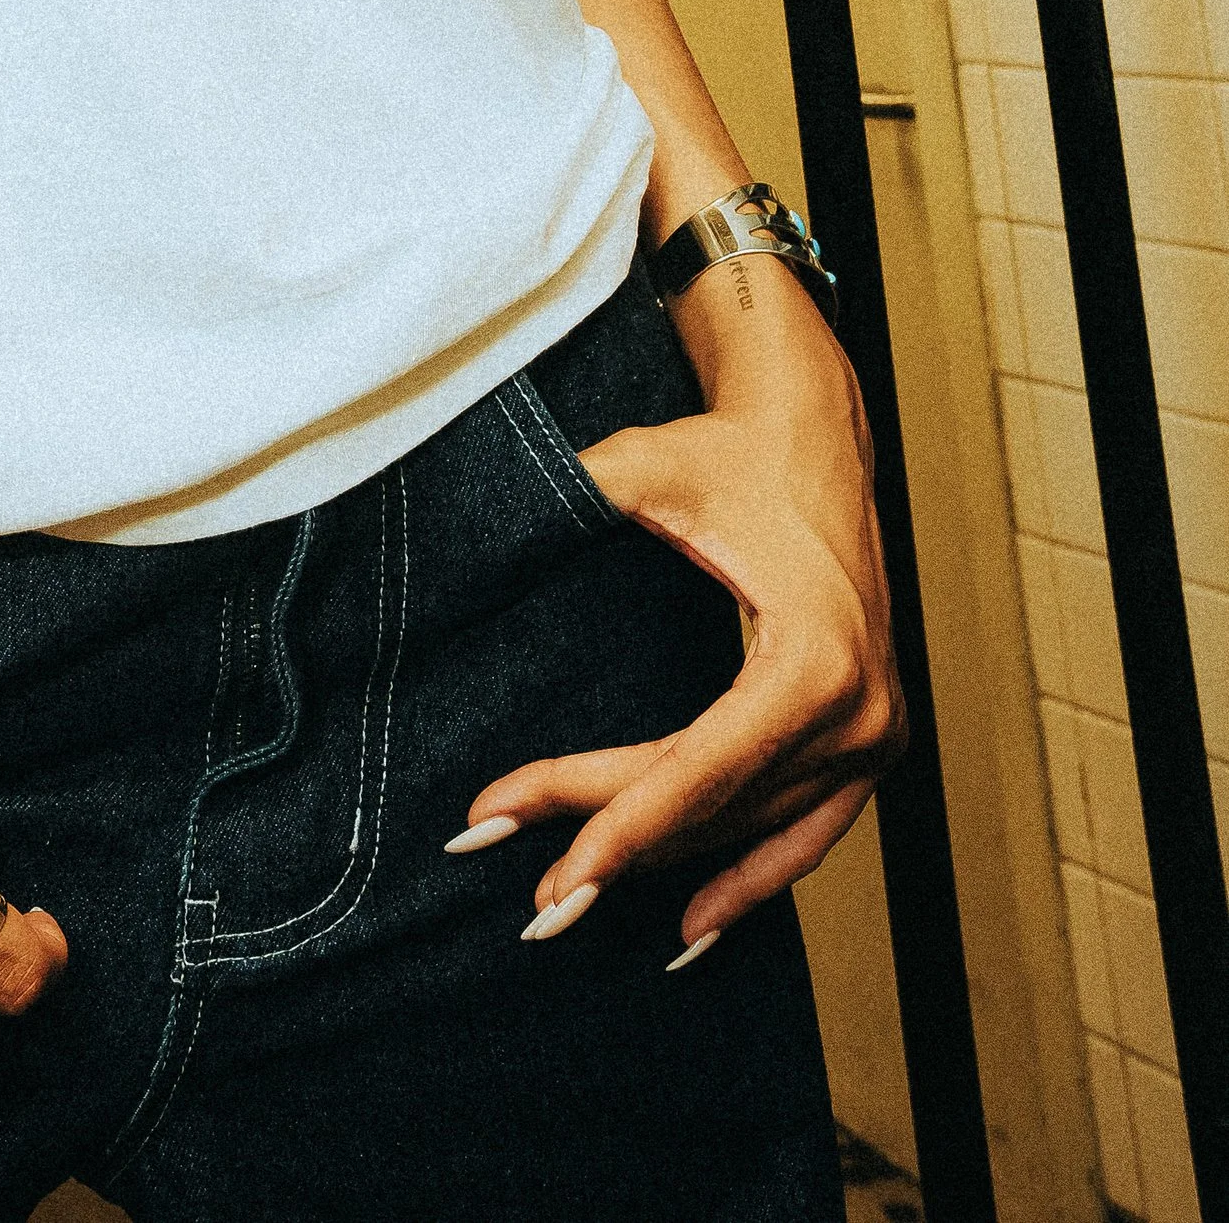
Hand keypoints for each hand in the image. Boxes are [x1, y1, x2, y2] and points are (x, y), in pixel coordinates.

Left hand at [459, 269, 904, 956]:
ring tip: (571, 898)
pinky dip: (752, 880)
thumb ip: (569, 499)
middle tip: (527, 890)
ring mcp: (876, 734)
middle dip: (613, 844)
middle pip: (713, 803)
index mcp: (816, 657)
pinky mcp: (872, 739)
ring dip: (664, 865)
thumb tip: (476, 538)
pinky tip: (691, 926)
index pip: (698, 768)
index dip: (613, 820)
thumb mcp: (645, 469)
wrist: (813, 427)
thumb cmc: (728, 448)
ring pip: (749, 826)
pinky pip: (809, 833)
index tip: (544, 865)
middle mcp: (862, 711)